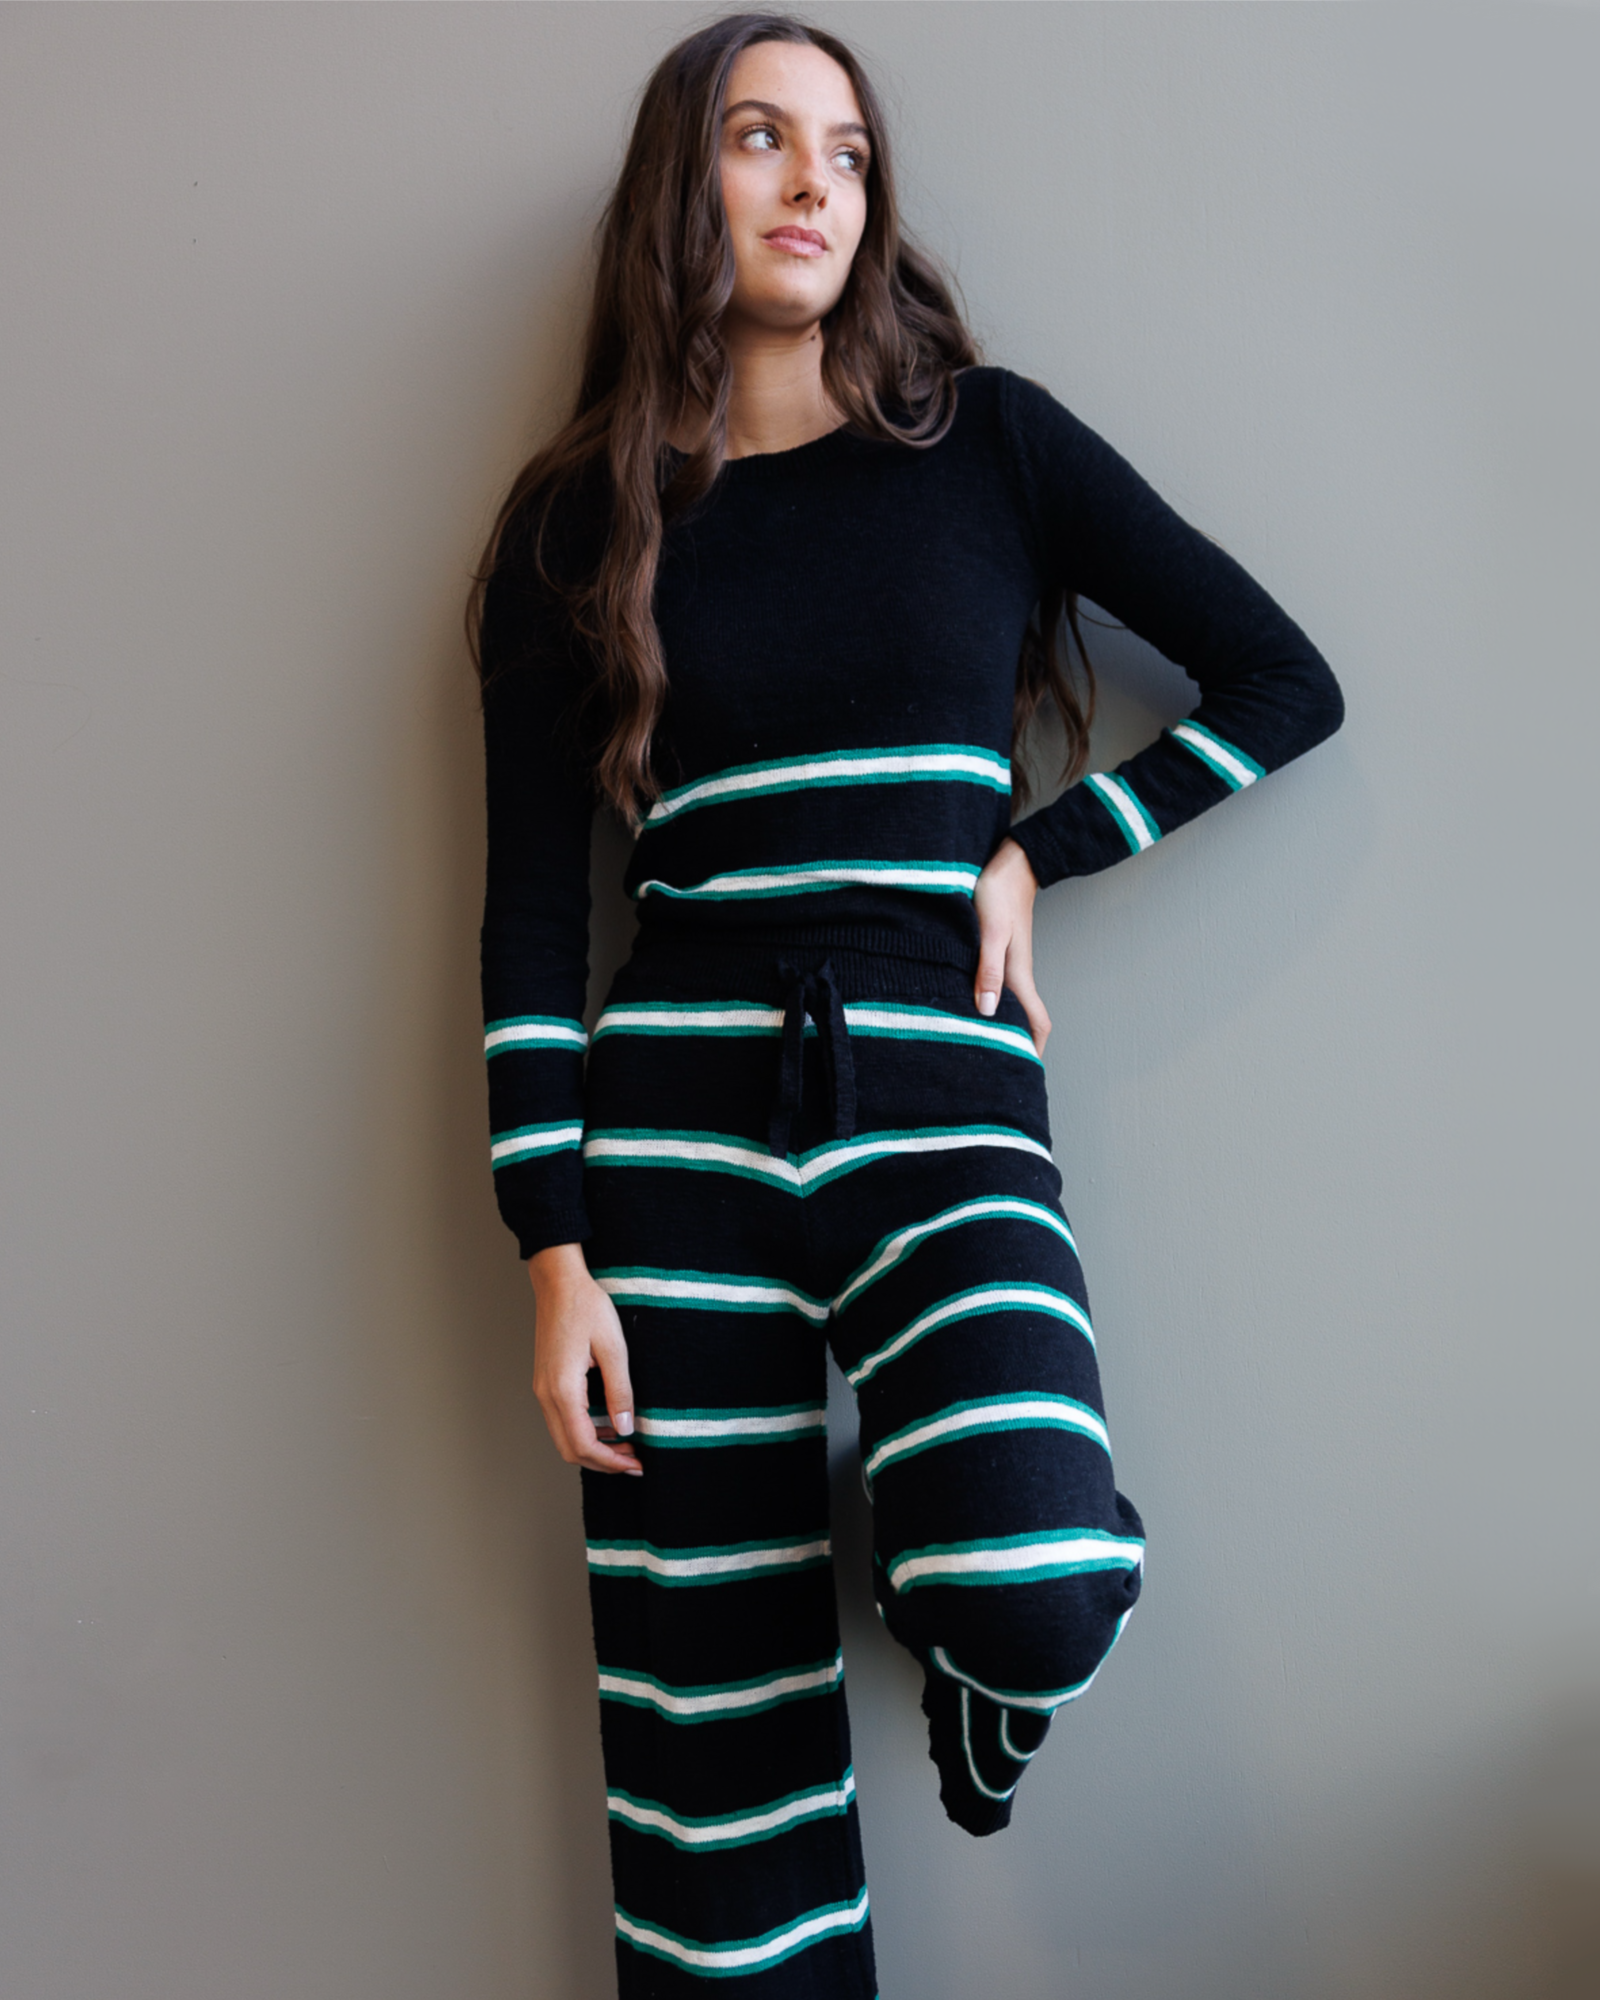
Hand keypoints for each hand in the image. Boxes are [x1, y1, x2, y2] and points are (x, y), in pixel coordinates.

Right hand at [527, 1244, 642, 1474]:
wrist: (559, 1283)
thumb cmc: (586, 1308)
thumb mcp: (614, 1349)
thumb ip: (620, 1392)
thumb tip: (626, 1429)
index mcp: (563, 1390)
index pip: (583, 1445)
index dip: (611, 1462)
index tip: (636, 1465)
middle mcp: (546, 1395)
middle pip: (569, 1450)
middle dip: (602, 1462)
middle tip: (634, 1462)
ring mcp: (542, 1390)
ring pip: (564, 1438)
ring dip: (593, 1449)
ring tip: (625, 1446)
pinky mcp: (546, 1383)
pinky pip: (562, 1421)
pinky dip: (583, 1433)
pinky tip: (607, 1427)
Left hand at [973, 837, 1050, 1055]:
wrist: (1011, 862)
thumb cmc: (998, 892)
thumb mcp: (990, 931)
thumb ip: (988, 969)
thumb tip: (986, 1010)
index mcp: (1018, 974)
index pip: (1037, 1022)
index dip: (1035, 1049)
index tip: (1024, 1073)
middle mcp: (1017, 973)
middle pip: (1025, 1019)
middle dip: (1017, 1045)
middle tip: (999, 1068)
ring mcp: (1009, 963)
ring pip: (1011, 1003)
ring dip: (1003, 1025)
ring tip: (983, 1044)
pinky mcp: (998, 951)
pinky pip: (998, 986)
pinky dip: (990, 1002)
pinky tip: (972, 1004)